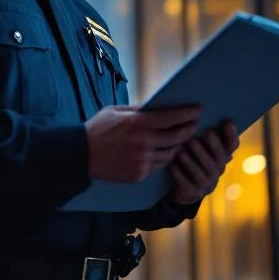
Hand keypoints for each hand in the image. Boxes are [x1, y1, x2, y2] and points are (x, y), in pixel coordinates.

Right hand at [85, 105, 200, 183]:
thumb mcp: (116, 111)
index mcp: (139, 123)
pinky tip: (166, 152)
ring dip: (178, 145)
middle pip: (177, 136)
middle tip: (194, 125)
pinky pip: (159, 165)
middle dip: (189, 129)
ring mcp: (143, 160)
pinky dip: (164, 158)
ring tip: (181, 139)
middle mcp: (144, 142)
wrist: (81, 155)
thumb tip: (158, 106)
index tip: (197, 110)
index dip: (187, 113)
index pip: (172, 117)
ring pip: (171, 153)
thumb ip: (138, 110)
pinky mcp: (140, 173)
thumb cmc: (98, 129)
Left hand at [168, 121, 239, 205]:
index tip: (227, 121)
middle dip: (213, 146)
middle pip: (220, 158)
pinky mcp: (194, 193)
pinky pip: (188, 184)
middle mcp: (218, 169)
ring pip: (202, 172)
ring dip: (192, 161)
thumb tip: (194, 110)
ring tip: (181, 152)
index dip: (231, 135)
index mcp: (221, 156)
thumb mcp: (197, 145)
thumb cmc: (189, 158)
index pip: (232, 145)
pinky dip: (179, 174)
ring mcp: (207, 183)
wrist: (182, 188)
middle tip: (206, 133)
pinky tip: (172, 165)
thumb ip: (200, 133)